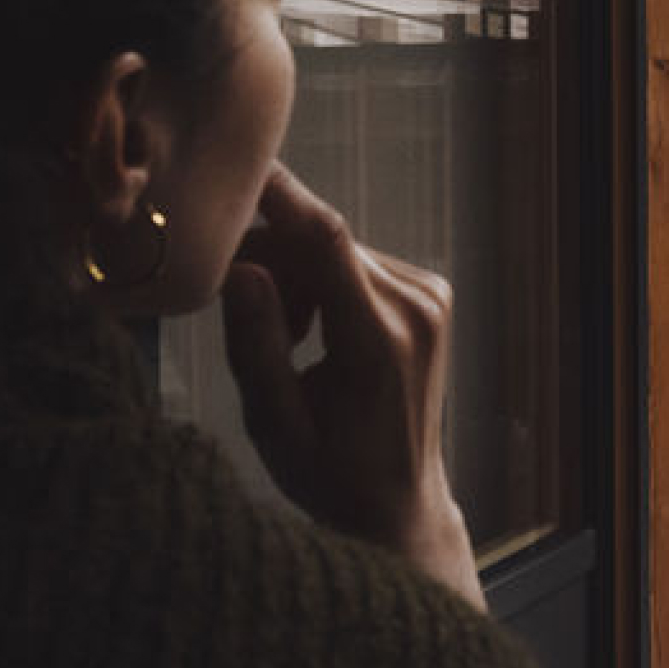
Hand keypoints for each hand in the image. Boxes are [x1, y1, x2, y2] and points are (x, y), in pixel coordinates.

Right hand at [220, 163, 484, 611]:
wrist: (398, 502)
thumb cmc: (327, 475)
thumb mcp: (274, 424)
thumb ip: (256, 345)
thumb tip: (241, 269)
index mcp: (377, 339)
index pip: (326, 239)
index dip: (282, 195)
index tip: (243, 164)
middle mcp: (416, 306)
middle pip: (325, 241)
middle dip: (271, 256)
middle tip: (235, 301)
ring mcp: (431, 295)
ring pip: (340, 248)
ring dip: (299, 274)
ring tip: (289, 340)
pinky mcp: (433, 292)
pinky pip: (360, 261)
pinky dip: (328, 281)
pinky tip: (318, 331)